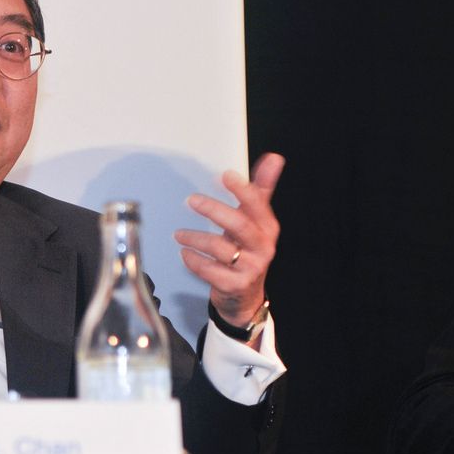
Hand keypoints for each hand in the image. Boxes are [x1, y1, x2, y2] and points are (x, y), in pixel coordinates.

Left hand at [175, 153, 284, 330]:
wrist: (245, 295)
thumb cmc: (247, 251)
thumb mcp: (255, 221)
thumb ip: (260, 190)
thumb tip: (273, 158)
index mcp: (267, 227)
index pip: (257, 205)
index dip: (242, 190)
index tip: (226, 176)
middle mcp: (262, 247)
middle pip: (239, 225)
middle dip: (214, 210)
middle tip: (192, 200)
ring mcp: (249, 268)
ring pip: (220, 248)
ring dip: (195, 238)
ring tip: (180, 234)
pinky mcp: (234, 285)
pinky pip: (210, 270)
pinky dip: (194, 261)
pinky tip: (185, 253)